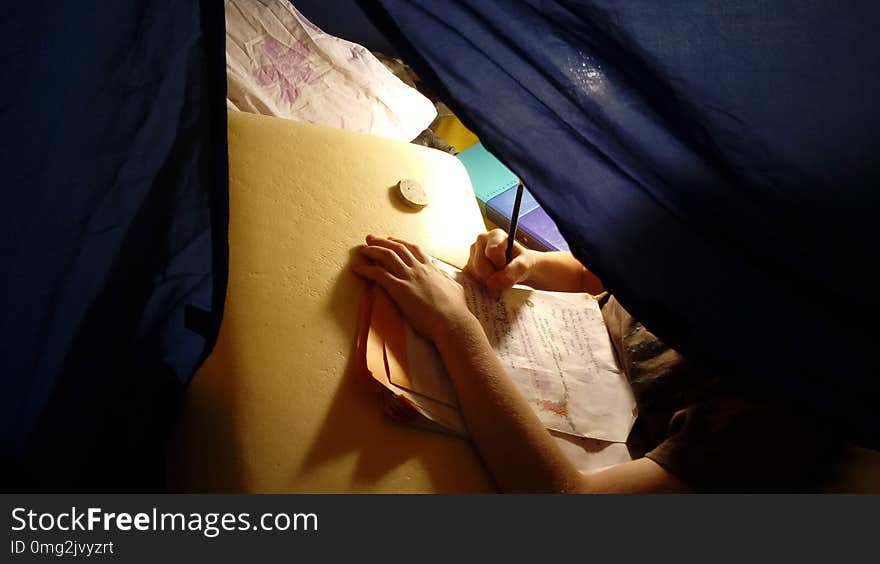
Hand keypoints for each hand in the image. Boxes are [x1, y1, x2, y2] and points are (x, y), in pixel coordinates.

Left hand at [351, 235, 476, 342]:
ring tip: (362, 249)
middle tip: (370, 238)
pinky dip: (366, 270)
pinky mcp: (400, 289)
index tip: (391, 240)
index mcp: (431, 269)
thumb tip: (444, 275)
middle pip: (397, 248)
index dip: (400, 242)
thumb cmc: (456, 310)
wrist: (452, 321)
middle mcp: (419, 269)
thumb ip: (446, 280)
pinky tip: (357, 268)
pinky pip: (379, 274)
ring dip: (372, 251)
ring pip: (387, 257)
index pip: (414, 249)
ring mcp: (409, 277)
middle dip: (382, 242)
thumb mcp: (454, 288)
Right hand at [465, 229, 535, 289]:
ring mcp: (473, 253)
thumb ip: (511, 272)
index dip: (500, 264)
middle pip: (480, 264)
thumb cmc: (522, 263)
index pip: (492, 252)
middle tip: (503, 273)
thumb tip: (491, 283)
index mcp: (496, 235)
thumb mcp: (524, 266)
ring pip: (474, 272)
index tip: (507, 265)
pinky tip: (490, 278)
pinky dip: (482, 282)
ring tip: (498, 275)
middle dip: (493, 274)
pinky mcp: (468, 265)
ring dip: (488, 279)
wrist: (518, 268)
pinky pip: (471, 278)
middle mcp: (481, 240)